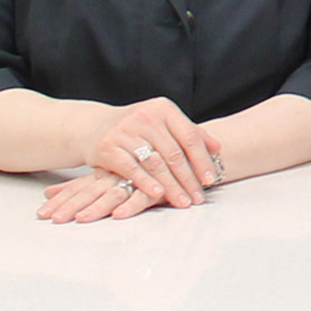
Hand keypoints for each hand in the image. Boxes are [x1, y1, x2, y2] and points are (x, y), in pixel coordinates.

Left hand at [41, 167, 165, 222]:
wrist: (181, 155)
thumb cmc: (144, 167)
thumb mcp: (109, 174)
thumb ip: (81, 184)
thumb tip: (46, 192)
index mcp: (104, 174)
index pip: (78, 188)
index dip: (61, 201)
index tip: (42, 214)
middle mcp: (116, 176)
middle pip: (91, 192)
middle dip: (72, 206)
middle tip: (56, 220)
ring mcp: (136, 180)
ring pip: (113, 194)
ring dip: (98, 207)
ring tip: (82, 219)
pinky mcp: (158, 188)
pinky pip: (143, 197)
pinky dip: (131, 205)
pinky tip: (119, 214)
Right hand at [77, 98, 219, 211]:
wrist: (93, 126)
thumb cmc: (136, 127)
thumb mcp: (162, 123)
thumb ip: (189, 133)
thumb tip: (217, 148)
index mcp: (164, 109)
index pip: (189, 136)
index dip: (202, 159)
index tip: (211, 179)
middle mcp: (146, 117)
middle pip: (174, 153)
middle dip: (188, 178)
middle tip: (198, 197)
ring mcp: (125, 131)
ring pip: (155, 163)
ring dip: (171, 185)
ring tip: (182, 201)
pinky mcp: (108, 147)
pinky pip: (131, 168)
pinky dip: (146, 182)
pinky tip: (157, 195)